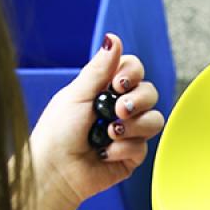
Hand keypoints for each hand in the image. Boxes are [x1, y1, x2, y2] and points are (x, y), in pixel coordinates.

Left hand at [30, 33, 164, 208]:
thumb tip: (113, 38)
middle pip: (150, 92)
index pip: (134, 70)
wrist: (55, 171)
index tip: (118, 83)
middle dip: (137, 100)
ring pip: (154, 119)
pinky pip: (144, 147)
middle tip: (117, 110)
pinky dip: (123, 148)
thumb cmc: (57, 132)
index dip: (132, 74)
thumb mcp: (76, 95)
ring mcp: (128, 132)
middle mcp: (118, 109)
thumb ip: (99, 69)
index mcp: (104, 90)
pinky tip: (105, 152)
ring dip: (133, 126)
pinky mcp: (132, 156)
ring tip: (109, 133)